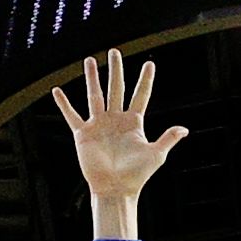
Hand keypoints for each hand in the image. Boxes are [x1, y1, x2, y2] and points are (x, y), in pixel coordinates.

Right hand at [51, 48, 185, 207]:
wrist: (115, 189)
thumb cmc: (136, 175)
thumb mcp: (156, 155)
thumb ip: (168, 139)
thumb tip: (184, 129)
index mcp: (133, 123)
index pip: (140, 95)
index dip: (145, 80)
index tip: (149, 64)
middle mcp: (115, 120)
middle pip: (116, 88)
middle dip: (116, 70)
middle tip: (114, 52)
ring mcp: (98, 125)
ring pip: (95, 95)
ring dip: (92, 77)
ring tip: (89, 60)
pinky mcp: (83, 134)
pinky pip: (72, 115)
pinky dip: (64, 104)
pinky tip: (56, 91)